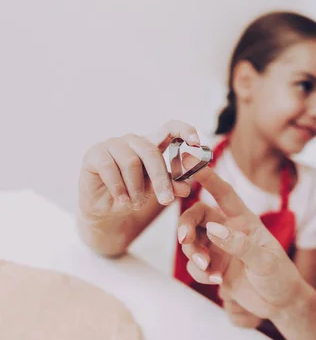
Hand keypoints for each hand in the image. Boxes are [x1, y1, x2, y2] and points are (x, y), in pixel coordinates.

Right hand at [79, 120, 200, 219]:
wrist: (106, 211)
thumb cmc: (134, 195)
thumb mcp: (156, 191)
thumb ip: (171, 186)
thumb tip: (186, 187)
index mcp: (152, 144)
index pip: (170, 128)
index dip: (184, 130)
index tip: (197, 142)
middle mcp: (133, 140)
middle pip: (151, 152)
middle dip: (160, 179)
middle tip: (166, 200)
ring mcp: (112, 144)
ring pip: (131, 162)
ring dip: (136, 189)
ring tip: (135, 204)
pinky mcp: (94, 153)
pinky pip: (109, 168)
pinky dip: (118, 189)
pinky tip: (122, 201)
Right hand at [177, 154, 307, 320]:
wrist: (280, 303)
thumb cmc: (280, 276)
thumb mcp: (264, 261)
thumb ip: (240, 245)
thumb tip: (214, 229)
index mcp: (245, 220)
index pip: (224, 193)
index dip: (208, 177)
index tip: (190, 161)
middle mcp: (228, 230)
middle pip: (197, 215)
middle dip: (186, 224)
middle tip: (184, 238)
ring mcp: (219, 249)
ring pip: (192, 240)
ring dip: (192, 251)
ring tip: (206, 268)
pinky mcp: (213, 267)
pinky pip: (195, 265)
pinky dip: (199, 272)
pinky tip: (216, 281)